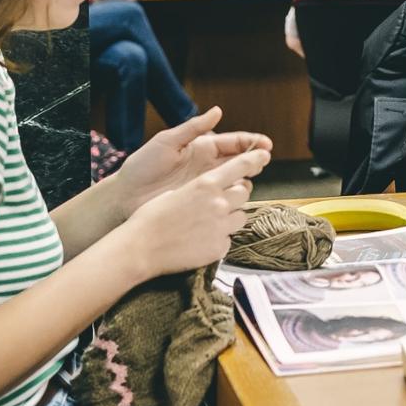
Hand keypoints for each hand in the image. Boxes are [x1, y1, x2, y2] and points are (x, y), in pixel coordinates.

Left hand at [113, 107, 273, 216]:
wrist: (126, 196)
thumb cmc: (142, 166)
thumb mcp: (166, 141)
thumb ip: (193, 127)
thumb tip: (218, 111)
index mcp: (202, 148)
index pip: (235, 142)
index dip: (253, 143)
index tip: (266, 145)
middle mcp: (208, 166)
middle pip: (242, 161)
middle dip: (255, 160)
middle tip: (261, 161)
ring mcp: (207, 185)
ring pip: (238, 181)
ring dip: (246, 179)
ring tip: (246, 179)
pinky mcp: (202, 202)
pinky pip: (225, 199)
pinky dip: (234, 198)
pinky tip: (235, 198)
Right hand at [122, 150, 267, 277]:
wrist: (140, 249)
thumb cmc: (150, 219)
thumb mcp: (175, 193)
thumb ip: (198, 189)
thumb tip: (210, 189)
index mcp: (206, 184)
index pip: (241, 166)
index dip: (255, 159)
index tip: (265, 155)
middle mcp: (218, 203)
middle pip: (244, 192)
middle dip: (237, 195)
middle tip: (222, 201)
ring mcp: (221, 226)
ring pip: (241, 216)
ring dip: (230, 217)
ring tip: (209, 223)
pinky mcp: (219, 247)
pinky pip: (228, 239)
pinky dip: (219, 239)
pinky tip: (201, 241)